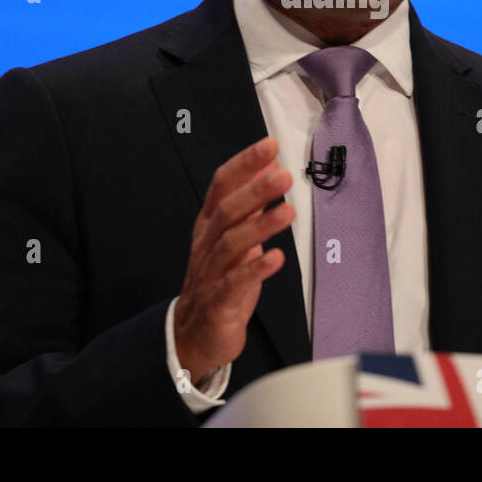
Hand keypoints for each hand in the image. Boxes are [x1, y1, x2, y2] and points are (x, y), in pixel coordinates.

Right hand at [173, 136, 294, 385]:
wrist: (193, 336)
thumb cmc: (220, 280)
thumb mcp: (236, 237)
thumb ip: (252, 204)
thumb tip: (272, 167)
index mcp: (210, 225)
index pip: (222, 185)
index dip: (244, 164)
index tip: (270, 146)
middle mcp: (206, 244)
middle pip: (227, 211)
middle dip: (255, 190)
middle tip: (284, 175)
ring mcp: (210, 274)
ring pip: (231, 244)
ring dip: (260, 226)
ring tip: (289, 211)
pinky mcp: (218, 303)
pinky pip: (234, 284)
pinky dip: (255, 270)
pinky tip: (277, 258)